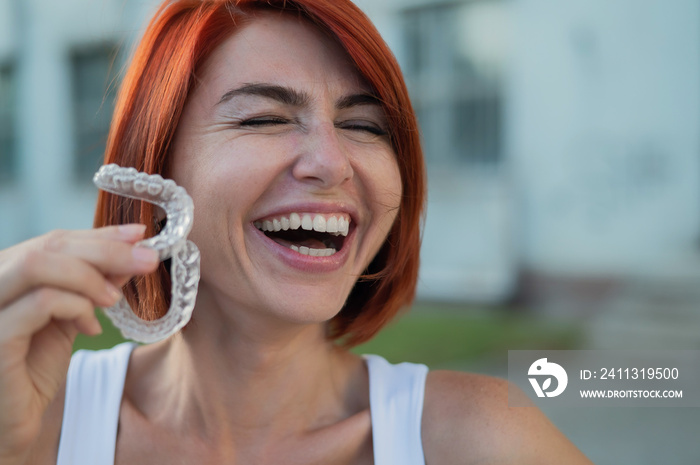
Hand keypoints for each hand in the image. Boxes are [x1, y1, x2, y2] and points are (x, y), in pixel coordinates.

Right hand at [0, 225, 159, 462]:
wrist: (8, 427)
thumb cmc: (31, 372)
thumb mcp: (69, 319)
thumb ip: (92, 286)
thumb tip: (132, 255)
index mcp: (5, 276)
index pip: (53, 240)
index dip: (99, 235)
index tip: (140, 236)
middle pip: (47, 246)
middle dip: (105, 249)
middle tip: (147, 259)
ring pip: (36, 264)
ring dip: (88, 275)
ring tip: (113, 299)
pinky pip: (38, 303)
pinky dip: (74, 306)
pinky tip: (91, 327)